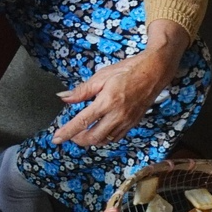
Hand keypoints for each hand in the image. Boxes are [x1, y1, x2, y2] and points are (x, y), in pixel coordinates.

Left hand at [53, 20, 189, 147]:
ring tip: (82, 134)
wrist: (155, 71)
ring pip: (105, 140)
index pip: (82, 122)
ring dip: (91, 140)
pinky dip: (104, 138)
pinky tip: (99, 131)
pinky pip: (116, 137)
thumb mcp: (101, 76)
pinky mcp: (134, 123)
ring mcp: (127, 121)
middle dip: (78, 139)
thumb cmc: (127, 70)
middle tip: (69, 134)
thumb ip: (82, 90)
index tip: (56, 139)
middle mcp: (117, 115)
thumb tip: (63, 97)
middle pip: (93, 137)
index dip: (67, 132)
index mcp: (107, 102)